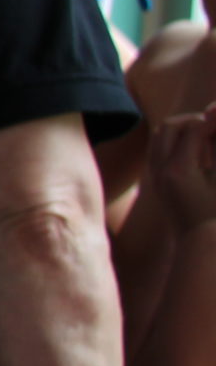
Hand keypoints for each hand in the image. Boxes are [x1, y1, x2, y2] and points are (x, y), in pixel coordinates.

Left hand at [149, 110, 215, 231]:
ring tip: (208, 141)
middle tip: (214, 129)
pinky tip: (200, 155)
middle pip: (169, 127)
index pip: (192, 128)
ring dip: (183, 131)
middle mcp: (160, 172)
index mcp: (180, 171)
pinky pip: (160, 151)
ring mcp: (155, 178)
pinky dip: (177, 144)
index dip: (211, 121)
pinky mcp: (156, 183)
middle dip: (193, 122)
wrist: (204, 247)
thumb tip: (212, 118)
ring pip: (161, 137)